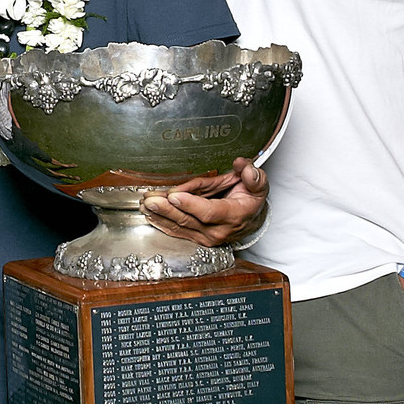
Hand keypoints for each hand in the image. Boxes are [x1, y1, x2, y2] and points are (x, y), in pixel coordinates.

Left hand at [142, 157, 268, 247]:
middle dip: (167, 209)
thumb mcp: (259, 185)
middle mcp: (218, 231)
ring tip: (145, 204)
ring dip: (160, 216)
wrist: (251, 220)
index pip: (209, 212)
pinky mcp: (196, 238)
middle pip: (188, 221)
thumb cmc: (251, 200)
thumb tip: (242, 165)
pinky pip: (177, 232)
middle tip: (151, 199)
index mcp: (233, 216)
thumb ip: (252, 176)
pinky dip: (162, 223)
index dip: (190, 204)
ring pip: (179, 227)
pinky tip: (150, 216)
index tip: (174, 195)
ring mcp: (206, 237)